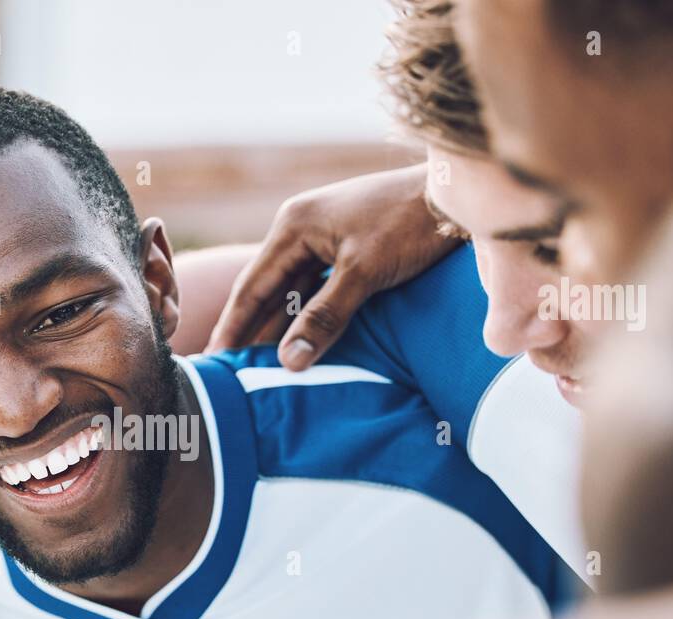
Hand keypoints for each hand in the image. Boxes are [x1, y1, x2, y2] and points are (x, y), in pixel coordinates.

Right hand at [205, 163, 453, 368]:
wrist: (457, 195)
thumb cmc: (409, 225)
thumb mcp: (363, 272)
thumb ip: (324, 318)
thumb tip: (289, 362)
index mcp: (292, 226)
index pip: (251, 286)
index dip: (233, 326)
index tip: (215, 359)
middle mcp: (299, 228)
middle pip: (266, 290)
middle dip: (250, 329)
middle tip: (230, 370)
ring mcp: (322, 236)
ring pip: (291, 291)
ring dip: (279, 326)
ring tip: (260, 364)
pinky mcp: (345, 247)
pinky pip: (314, 288)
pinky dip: (306, 315)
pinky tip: (300, 341)